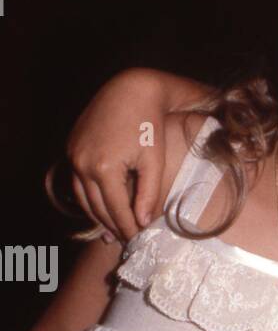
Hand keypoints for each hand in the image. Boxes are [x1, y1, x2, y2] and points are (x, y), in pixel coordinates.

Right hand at [56, 69, 177, 243]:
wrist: (131, 90)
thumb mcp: (153, 161)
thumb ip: (148, 194)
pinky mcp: (71, 148)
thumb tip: (141, 222)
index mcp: (104, 168)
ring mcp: (73, 155)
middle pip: (98, 207)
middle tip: (128, 240)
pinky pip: (78, 182)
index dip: (128, 229)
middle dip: (114, 226)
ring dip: (98, 216)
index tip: (138, 241)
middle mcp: (82, 163)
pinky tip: (100, 208)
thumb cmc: (149, 124)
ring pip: (84, 198)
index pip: (116, 210)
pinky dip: (89, 198)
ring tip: (114, 231)